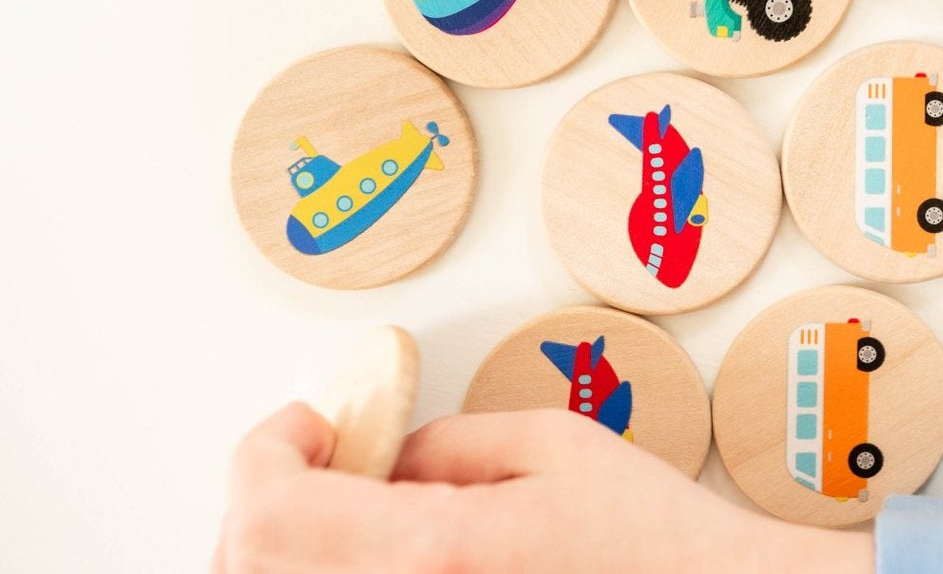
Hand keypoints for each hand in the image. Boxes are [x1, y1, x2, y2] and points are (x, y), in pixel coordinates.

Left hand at [213, 403, 873, 573]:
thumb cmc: (653, 544)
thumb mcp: (554, 447)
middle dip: (266, 499)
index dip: (266, 451)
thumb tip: (385, 458)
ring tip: (352, 506)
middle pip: (249, 564)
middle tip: (322, 458)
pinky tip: (384, 552)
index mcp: (428, 552)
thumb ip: (448, 445)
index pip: (268, 509)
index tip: (308, 423)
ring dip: (290, 547)